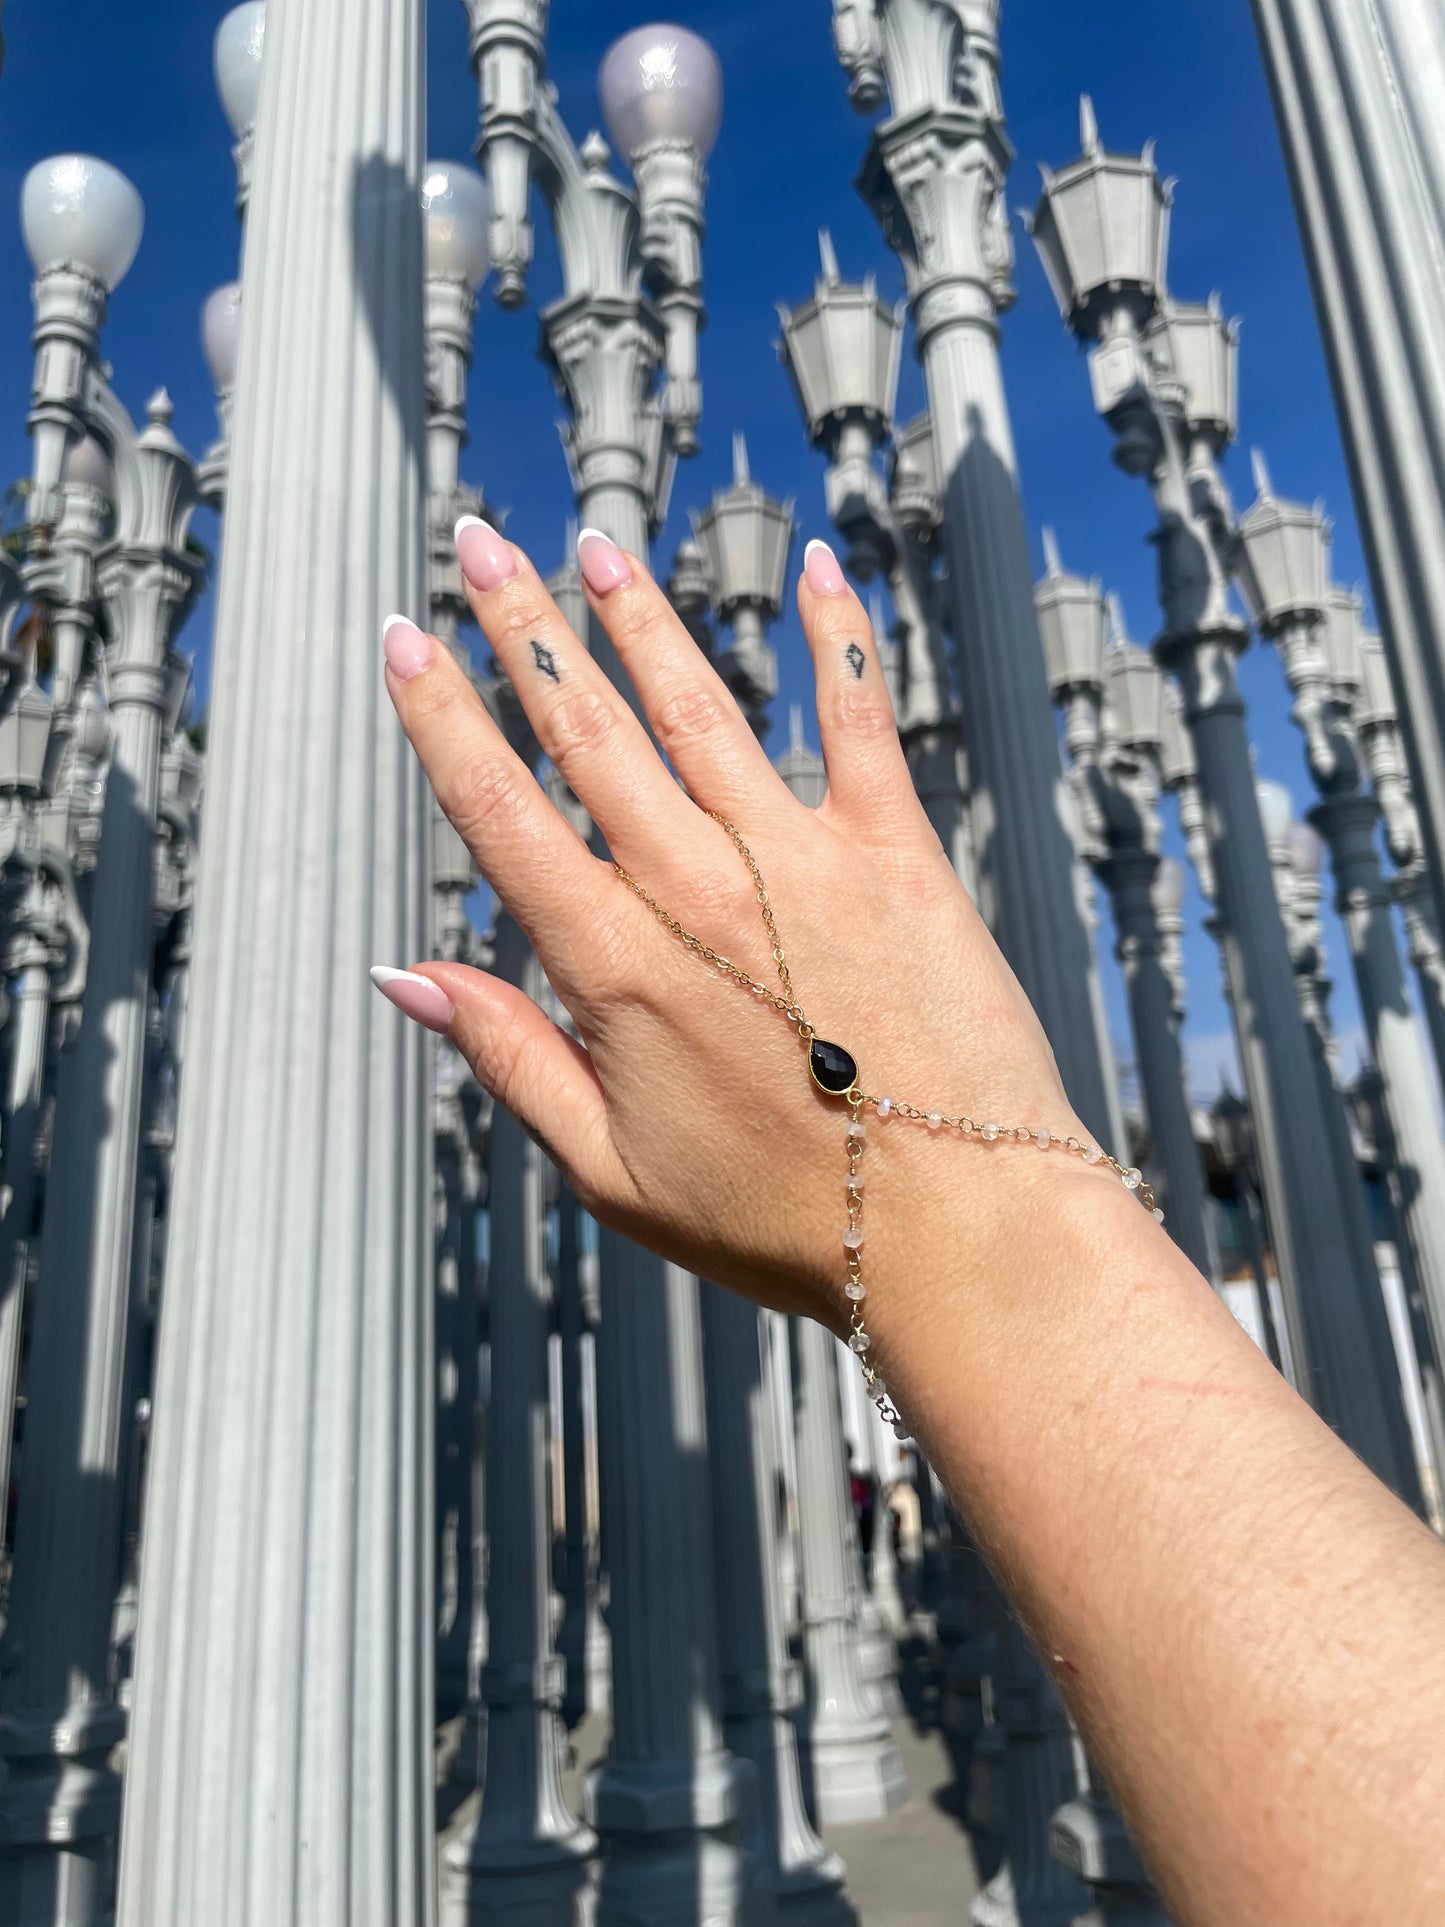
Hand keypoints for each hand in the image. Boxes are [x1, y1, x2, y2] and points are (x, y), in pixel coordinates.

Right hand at [378, 521, 1094, 1330]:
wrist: (957, 1234)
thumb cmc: (781, 1219)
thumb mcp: (611, 1170)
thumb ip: (508, 1058)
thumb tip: (404, 976)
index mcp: (617, 965)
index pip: (499, 811)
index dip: (440, 716)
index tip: (404, 639)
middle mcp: (698, 889)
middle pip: (585, 731)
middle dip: (521, 626)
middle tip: (479, 542)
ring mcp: (801, 861)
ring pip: (698, 708)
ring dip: (640, 620)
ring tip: (597, 547)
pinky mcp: (897, 855)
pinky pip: (860, 722)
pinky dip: (839, 642)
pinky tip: (821, 568)